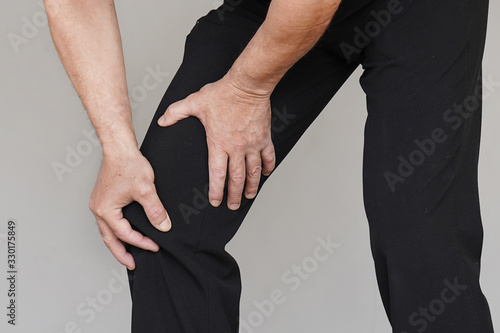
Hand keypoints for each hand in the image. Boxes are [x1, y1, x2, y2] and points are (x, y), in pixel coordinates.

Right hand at [89, 147, 171, 269]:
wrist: (119, 147)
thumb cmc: (128, 165)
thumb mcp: (146, 190)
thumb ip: (155, 210)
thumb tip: (163, 227)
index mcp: (106, 210)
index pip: (125, 234)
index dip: (141, 242)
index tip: (155, 246)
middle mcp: (98, 209)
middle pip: (109, 239)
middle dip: (121, 253)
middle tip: (133, 264)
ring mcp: (99, 203)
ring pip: (107, 230)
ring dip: (118, 242)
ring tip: (129, 252)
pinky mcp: (103, 198)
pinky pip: (109, 220)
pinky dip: (116, 230)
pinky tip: (125, 231)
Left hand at [157, 75, 275, 209]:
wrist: (247, 85)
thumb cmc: (222, 93)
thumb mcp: (194, 102)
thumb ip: (176, 112)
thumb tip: (161, 120)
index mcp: (218, 143)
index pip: (217, 174)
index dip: (216, 190)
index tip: (216, 201)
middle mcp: (236, 148)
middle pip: (236, 178)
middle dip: (234, 195)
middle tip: (232, 205)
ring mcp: (252, 144)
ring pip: (253, 172)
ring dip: (251, 186)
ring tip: (248, 196)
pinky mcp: (264, 137)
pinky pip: (268, 157)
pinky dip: (268, 167)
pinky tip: (265, 174)